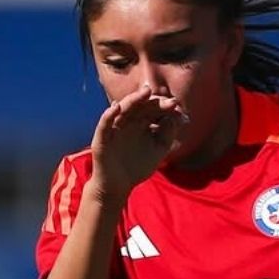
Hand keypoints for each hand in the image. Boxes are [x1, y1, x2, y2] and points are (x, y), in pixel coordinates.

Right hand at [89, 84, 186, 203]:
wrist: (118, 186)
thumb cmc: (137, 167)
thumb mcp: (158, 150)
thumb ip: (167, 135)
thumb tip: (174, 118)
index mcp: (141, 123)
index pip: (152, 109)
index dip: (164, 106)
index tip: (176, 106)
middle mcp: (128, 122)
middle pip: (140, 106)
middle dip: (153, 102)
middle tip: (168, 101)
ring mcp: (114, 128)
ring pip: (123, 110)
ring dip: (133, 100)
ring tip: (145, 92)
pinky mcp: (102, 138)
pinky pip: (104, 124)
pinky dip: (108, 115)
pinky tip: (116, 107)